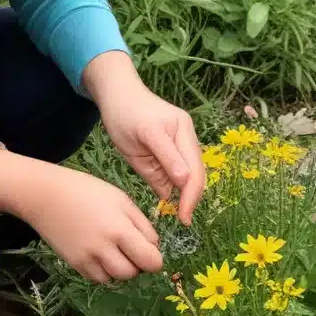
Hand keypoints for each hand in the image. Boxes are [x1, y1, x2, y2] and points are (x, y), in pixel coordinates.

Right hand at [25, 164, 163, 282]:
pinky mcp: (75, 265)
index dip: (154, 257)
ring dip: (120, 268)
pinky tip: (100, 252)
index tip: (150, 248)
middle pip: (133, 273)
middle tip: (131, 247)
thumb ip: (142, 224)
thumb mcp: (121, 199)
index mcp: (120, 229)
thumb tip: (154, 247)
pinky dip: (104, 270)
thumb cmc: (87, 191)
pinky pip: (98, 278)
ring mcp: (87, 259)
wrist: (46, 196)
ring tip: (114, 249)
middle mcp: (104, 249)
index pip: (150, 260)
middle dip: (137, 263)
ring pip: (115, 279)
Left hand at [83, 53, 203, 225]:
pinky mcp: (180, 141)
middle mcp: (186, 134)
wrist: (119, 94)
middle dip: (192, 197)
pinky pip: (184, 166)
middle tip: (184, 220)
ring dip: (188, 191)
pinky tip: (176, 198)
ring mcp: (185, 136)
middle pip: (197, 171)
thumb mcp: (138, 142)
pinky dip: (180, 182)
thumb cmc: (123, 115)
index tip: (183, 218)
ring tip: (180, 212)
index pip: (191, 170)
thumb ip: (161, 163)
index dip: (189, 196)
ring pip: (193, 170)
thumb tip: (181, 186)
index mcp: (178, 131)